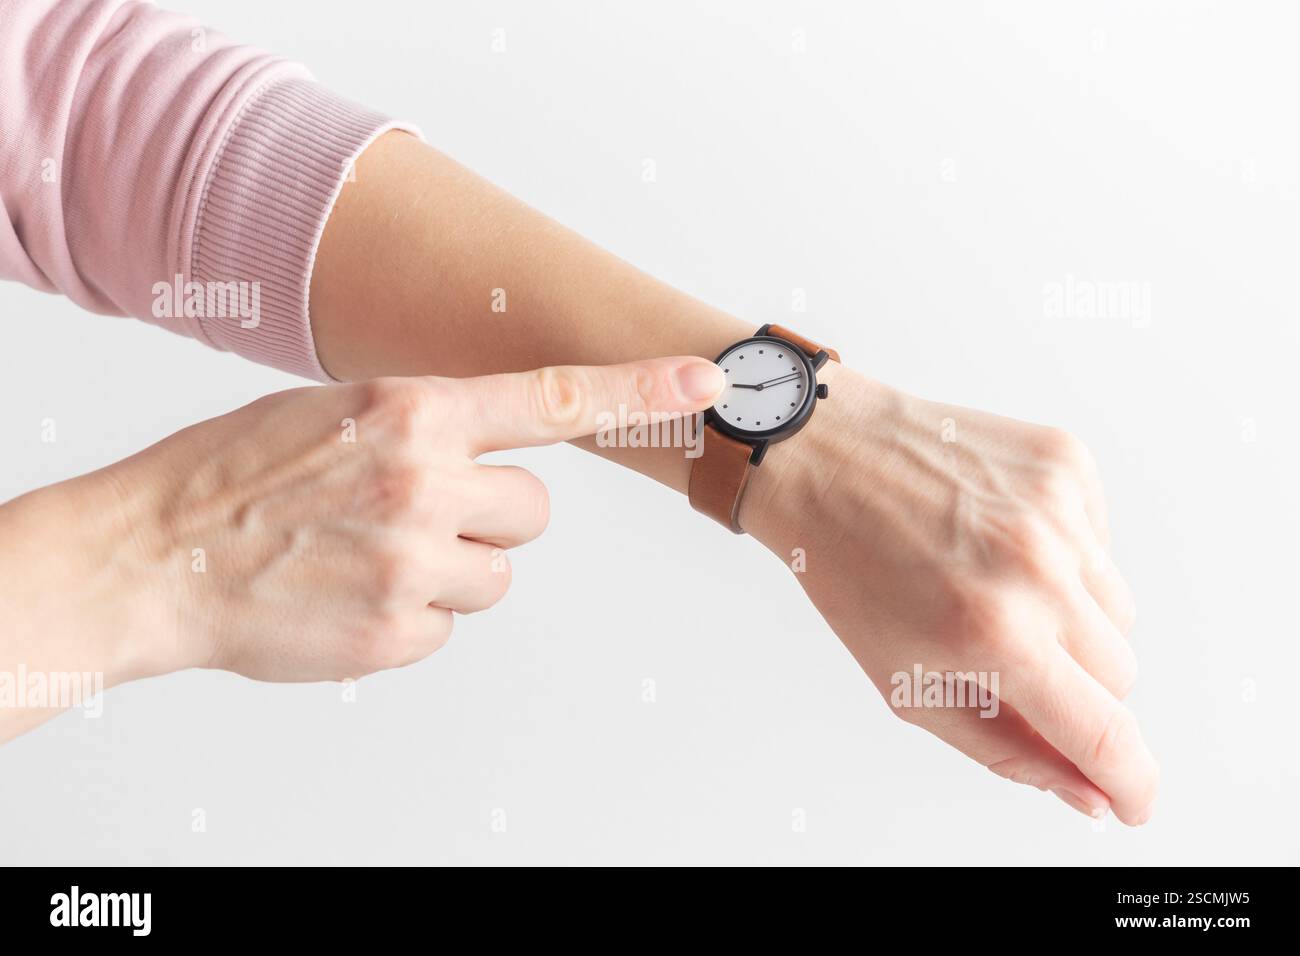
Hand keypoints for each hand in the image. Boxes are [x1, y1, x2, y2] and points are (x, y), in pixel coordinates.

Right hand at [5, 357, 723, 698]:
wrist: (153, 556)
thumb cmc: (238, 475)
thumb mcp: (334, 412)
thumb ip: (424, 422)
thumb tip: (487, 441)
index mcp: (411, 410)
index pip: (554, 397)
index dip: (641, 389)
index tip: (711, 382)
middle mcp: (423, 478)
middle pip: (534, 510)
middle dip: (489, 516)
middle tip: (412, 515)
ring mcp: (411, 560)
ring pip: (498, 574)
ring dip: (451, 572)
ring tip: (370, 557)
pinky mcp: (395, 630)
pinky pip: (448, 626)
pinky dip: (410, 618)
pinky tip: (349, 597)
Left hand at [743, 362, 1156, 824]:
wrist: (827, 460)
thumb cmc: (854, 574)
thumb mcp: (908, 685)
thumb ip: (1006, 749)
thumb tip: (1088, 791)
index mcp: (993, 634)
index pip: (1104, 733)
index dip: (1130, 781)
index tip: (1133, 802)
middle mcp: (1037, 569)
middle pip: (1120, 674)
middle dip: (1076, 685)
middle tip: (1007, 655)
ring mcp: (1057, 508)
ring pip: (1118, 610)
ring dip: (1072, 619)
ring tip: (994, 588)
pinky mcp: (1065, 461)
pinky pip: (1101, 542)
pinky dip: (1065, 556)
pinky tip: (999, 538)